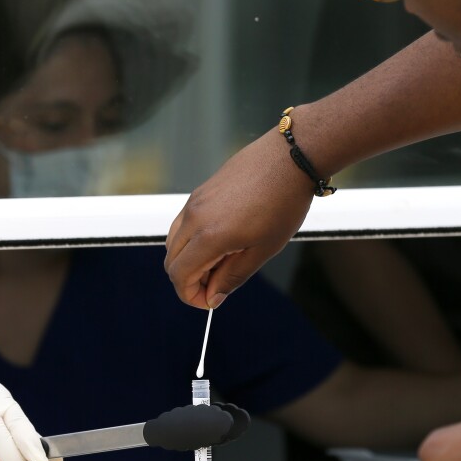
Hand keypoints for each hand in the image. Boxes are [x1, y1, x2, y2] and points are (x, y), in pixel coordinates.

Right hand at [165, 128, 313, 308]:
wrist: (289, 158)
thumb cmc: (283, 203)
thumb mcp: (263, 249)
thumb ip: (233, 276)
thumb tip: (213, 296)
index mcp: (209, 236)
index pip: (179, 276)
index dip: (191, 296)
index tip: (211, 302)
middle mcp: (194, 218)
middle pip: (171, 260)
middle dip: (188, 280)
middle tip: (218, 284)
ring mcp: (194, 202)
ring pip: (174, 241)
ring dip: (189, 259)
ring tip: (221, 262)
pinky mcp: (200, 192)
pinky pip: (184, 223)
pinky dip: (192, 240)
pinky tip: (221, 241)